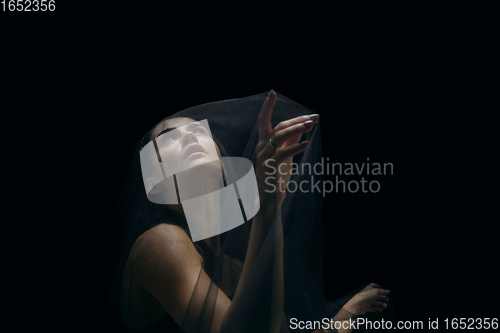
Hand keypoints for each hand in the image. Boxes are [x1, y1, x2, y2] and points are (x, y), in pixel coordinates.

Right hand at [255, 90, 318, 209]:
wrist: (269, 200)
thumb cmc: (277, 177)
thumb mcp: (285, 156)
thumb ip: (290, 142)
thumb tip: (301, 128)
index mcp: (264, 144)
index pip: (265, 121)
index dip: (268, 107)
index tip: (272, 92)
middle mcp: (262, 148)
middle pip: (279, 127)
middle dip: (297, 120)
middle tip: (314, 117)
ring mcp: (265, 157)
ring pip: (280, 136)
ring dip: (297, 128)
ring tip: (311, 124)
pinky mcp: (270, 167)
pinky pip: (284, 153)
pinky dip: (296, 147)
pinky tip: (307, 142)